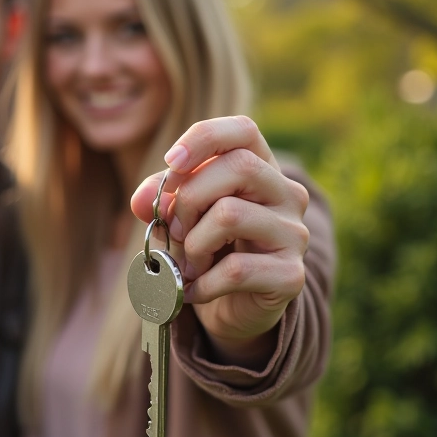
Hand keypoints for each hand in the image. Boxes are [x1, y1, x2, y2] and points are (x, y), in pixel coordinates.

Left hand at [130, 116, 309, 366]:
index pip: (244, 129)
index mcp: (261, 169)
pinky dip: (203, 283)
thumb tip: (143, 199)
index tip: (170, 163)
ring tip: (188, 264)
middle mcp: (287, 195)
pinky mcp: (291, 275)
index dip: (204, 138)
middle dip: (190, 198)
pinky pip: (236, 269)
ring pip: (231, 214)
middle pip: (239, 166)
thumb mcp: (179, 216)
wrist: (234, 307)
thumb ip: (161, 200)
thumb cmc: (206, 248)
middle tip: (174, 229)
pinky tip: (195, 289)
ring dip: (193, 244)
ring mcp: (294, 234)